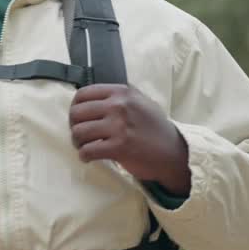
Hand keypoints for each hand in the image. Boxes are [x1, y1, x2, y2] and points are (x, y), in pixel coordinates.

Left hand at [70, 84, 190, 195]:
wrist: (175, 153)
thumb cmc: (155, 128)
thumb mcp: (140, 101)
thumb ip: (118, 97)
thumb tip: (89, 99)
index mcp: (122, 92)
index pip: (83, 94)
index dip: (75, 107)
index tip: (77, 117)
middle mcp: (119, 106)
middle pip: (77, 113)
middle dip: (74, 125)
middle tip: (79, 134)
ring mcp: (119, 126)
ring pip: (79, 132)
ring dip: (77, 142)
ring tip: (83, 146)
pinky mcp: (119, 147)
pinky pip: (88, 150)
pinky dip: (84, 155)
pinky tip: (88, 157)